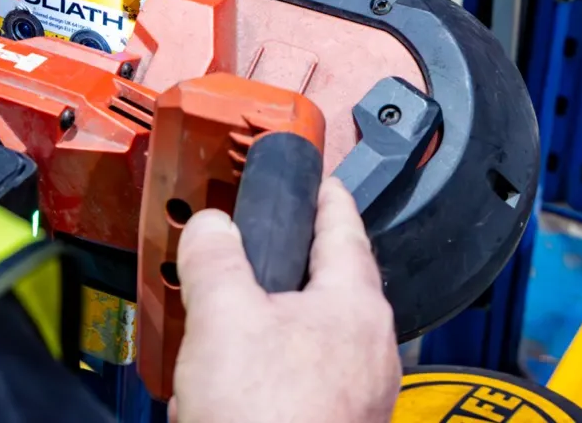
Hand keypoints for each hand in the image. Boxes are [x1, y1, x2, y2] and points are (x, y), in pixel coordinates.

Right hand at [170, 177, 400, 422]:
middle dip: (293, 266)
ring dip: (274, 322)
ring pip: (315, 338)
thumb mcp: (222, 315)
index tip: (320, 183)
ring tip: (229, 321)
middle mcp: (370, 351)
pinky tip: (233, 383)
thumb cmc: (265, 418)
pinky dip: (272, 369)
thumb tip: (212, 227)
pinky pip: (305, 382)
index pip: (345, 231)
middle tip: (262, 245)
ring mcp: (358, 397)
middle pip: (333, 286)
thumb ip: (215, 257)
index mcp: (354, 308)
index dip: (326, 199)